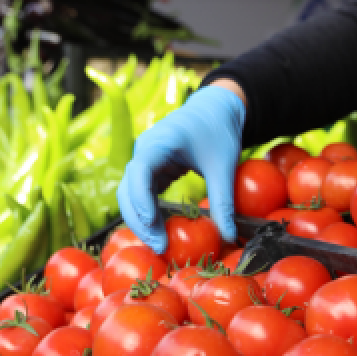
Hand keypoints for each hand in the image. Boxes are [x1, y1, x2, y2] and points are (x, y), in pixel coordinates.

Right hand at [118, 82, 245, 252]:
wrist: (215, 109)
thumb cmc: (218, 131)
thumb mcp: (224, 166)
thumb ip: (224, 201)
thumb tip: (229, 236)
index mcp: (159, 142)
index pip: (139, 172)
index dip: (141, 199)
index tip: (152, 223)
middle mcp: (144, 151)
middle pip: (128, 189)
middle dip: (139, 220)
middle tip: (159, 246)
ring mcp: (145, 161)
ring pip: (131, 195)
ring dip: (141, 220)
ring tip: (160, 244)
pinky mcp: (152, 170)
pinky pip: (142, 194)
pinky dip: (148, 213)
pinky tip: (160, 232)